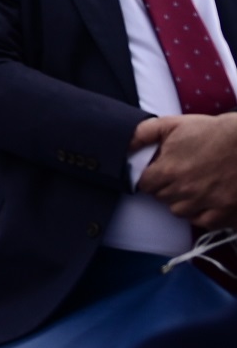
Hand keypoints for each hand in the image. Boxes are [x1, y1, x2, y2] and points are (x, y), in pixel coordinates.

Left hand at [135, 112, 236, 226]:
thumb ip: (142, 134)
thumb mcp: (173, 124)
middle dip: (166, 188)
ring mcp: (205, 203)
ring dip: (182, 202)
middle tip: (179, 177)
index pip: (144, 185)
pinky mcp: (225, 212)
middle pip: (161, 198)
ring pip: (179, 212)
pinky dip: (202, 215)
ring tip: (193, 188)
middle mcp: (184, 190)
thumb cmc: (212, 131)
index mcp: (168, 170)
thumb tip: (123, 145)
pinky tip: (206, 202)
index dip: (150, 178)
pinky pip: (203, 223)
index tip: (159, 173)